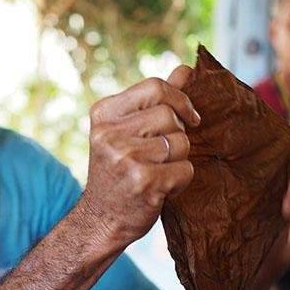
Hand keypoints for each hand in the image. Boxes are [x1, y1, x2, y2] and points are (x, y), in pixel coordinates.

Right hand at [80, 66, 200, 248]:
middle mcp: (109, 134)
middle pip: (170, 115)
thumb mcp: (126, 131)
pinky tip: (160, 188)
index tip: (188, 118)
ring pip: (180, 143)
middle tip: (162, 154)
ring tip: (157, 172)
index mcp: (103, 114)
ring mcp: (125, 158)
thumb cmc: (118, 172)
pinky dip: (180, 181)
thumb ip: (156, 100)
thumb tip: (187, 69)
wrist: (101, 220)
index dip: (180, 99)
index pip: (154, 87)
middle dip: (177, 135)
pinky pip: (185, 169)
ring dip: (178, 160)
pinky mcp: (143, 182)